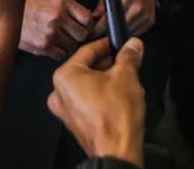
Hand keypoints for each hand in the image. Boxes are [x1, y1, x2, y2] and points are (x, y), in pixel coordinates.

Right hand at [19, 0, 93, 60]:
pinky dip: (59, 51)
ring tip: (59, 37)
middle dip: (79, 35)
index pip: (88, 18)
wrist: (7, 15)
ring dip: (68, 44)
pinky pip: (61, 55)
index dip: (89, 23)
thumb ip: (70, 7)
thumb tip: (91, 18)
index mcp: (61, 2)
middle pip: (83, 34)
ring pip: (73, 46)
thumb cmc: (30, 6)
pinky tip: (52, 43)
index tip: (86, 25)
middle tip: (72, 32)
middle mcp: (57, 17)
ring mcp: (50, 33)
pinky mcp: (43, 46)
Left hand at [47, 37, 144, 165]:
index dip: (107, 45)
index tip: (119, 44)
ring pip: (90, 86)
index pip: (88, 51)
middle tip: (127, 62)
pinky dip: (104, 97)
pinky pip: (90, 101)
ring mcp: (67, 110)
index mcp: (65, 76)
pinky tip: (122, 98)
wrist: (118, 150)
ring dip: (109, 81)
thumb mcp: (126, 76)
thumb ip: (129, 56)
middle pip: (88, 68)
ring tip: (129, 81)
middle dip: (110, 65)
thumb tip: (132, 45)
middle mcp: (60, 93)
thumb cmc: (115, 117)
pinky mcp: (77, 123)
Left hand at [90, 0, 157, 37]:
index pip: (109, 20)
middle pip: (118, 29)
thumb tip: (95, 16)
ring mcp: (145, 15)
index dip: (99, 28)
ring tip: (114, 25)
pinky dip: (129, 30)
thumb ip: (103, 3)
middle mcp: (138, 8)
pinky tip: (125, 24)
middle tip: (102, 28)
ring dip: (119, 32)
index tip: (94, 31)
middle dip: (108, 31)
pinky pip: (137, 32)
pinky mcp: (150, 20)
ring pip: (127, 33)